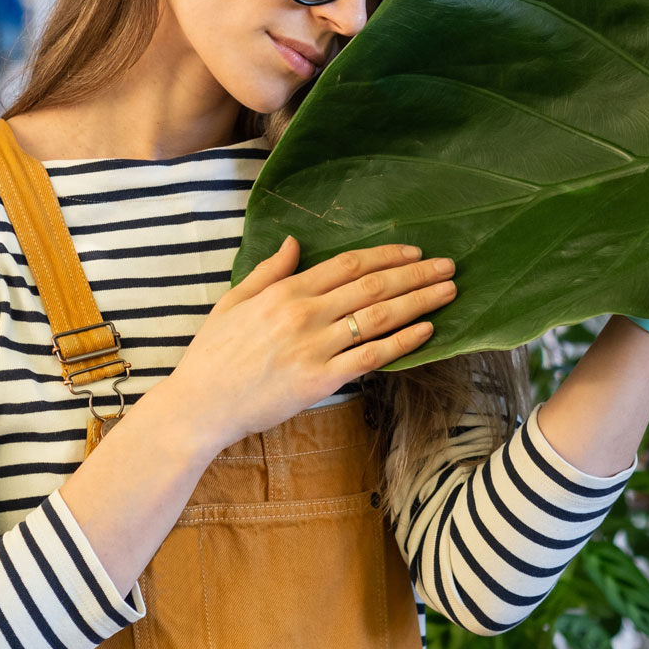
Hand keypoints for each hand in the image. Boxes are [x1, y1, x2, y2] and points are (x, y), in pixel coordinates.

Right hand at [164, 238, 456, 450]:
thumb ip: (268, 271)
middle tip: (448, 265)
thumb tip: (293, 242)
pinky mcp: (321, 380)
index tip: (414, 250)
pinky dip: (403, 342)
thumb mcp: (233, 301)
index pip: (348, 264)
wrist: (200, 405)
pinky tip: (428, 331)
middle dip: (416, 273)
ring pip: (380, 317)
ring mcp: (314, 347)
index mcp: (285, 291)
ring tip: (448, 291)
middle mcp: (304, 313)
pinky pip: (372, 358)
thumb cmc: (212, 355)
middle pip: (373, 286)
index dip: (386, 255)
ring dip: (420, 301)